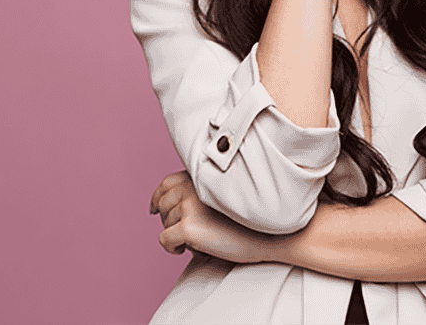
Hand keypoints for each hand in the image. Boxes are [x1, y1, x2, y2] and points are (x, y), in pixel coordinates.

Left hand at [150, 170, 278, 263]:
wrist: (272, 234)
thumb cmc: (253, 218)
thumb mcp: (225, 195)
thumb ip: (203, 193)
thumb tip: (174, 205)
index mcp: (201, 175)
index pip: (167, 182)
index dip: (157, 196)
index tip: (153, 208)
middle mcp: (192, 186)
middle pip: (162, 204)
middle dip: (167, 219)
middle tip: (182, 232)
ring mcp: (188, 205)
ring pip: (165, 223)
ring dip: (176, 234)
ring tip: (198, 240)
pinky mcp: (187, 227)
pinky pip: (164, 240)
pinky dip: (172, 248)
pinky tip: (186, 250)